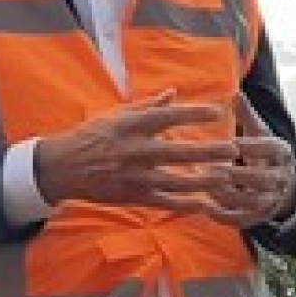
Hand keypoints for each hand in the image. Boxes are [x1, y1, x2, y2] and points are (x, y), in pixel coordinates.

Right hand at [33, 93, 238, 210]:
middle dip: (207, 152)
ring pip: (174, 182)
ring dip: (203, 181)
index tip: (218, 111)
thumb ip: (147, 107)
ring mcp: (134, 177)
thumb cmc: (92, 137)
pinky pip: (165, 202)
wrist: (62, 168)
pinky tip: (206, 203)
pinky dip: (186, 204)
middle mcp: (133, 151)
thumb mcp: (116, 116)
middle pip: (177, 152)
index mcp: (130, 126)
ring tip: (226, 177)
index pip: (167, 117)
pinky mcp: (133, 196)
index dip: (193, 113)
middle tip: (233, 149)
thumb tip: (174, 92)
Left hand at [208, 93, 295, 228]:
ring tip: (204, 184)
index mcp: (282, 153)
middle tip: (212, 167)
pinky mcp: (257, 217)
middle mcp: (281, 178)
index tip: (231, 142)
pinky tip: (203, 206)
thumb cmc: (262, 151)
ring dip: (227, 194)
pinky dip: (222, 214)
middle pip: (262, 178)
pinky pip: (241, 219)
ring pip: (250, 200)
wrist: (282, 186)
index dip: (252, 146)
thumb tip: (234, 93)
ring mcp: (271, 200)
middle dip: (238, 174)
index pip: (271, 149)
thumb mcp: (259, 132)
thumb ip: (246, 114)